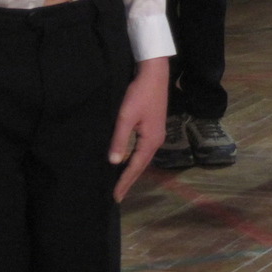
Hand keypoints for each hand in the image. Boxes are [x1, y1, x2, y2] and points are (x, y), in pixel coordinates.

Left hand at [109, 57, 168, 201]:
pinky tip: (128, 161)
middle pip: (141, 165)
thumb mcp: (126, 117)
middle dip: (129, 180)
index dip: (124, 182)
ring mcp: (157, 134)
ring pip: (143, 158)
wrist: (154, 74)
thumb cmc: (139, 94)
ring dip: (132, 171)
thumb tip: (114, 162)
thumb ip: (120, 140)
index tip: (115, 197)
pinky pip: (143, 151)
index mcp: (151, 140)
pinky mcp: (153, 127)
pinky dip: (135, 160)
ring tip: (121, 183)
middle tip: (117, 196)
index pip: (135, 167)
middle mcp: (157, 140)